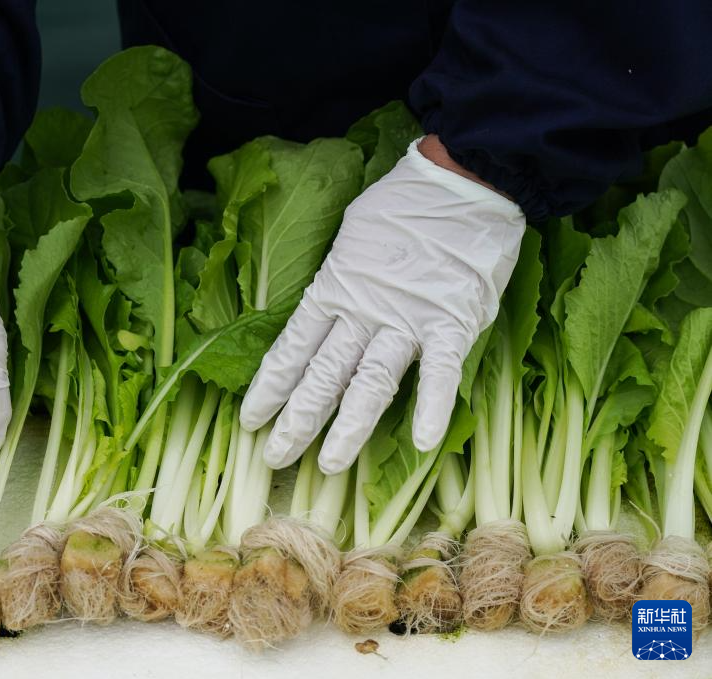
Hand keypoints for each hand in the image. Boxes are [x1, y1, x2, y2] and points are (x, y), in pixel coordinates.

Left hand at [239, 137, 524, 473]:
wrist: (462, 180)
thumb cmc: (402, 205)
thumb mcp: (348, 236)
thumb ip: (335, 281)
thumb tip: (320, 311)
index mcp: (333, 289)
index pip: (291, 349)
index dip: (268, 388)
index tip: (249, 420)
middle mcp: (362, 311)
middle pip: (322, 376)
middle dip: (296, 421)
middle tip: (274, 458)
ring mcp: (407, 319)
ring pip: (370, 382)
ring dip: (349, 427)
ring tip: (329, 466)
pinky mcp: (453, 321)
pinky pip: (441, 372)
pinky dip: (433, 407)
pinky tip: (423, 443)